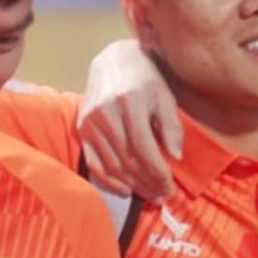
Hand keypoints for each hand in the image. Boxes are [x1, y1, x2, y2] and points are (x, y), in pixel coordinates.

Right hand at [77, 40, 181, 200]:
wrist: (113, 61)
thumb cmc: (145, 78)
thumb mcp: (165, 96)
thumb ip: (171, 125)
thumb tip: (175, 157)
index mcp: (129, 103)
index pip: (144, 148)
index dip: (158, 172)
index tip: (171, 187)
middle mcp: (106, 114)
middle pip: (128, 160)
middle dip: (148, 183)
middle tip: (163, 196)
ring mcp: (90, 123)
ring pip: (112, 165)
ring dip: (133, 185)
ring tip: (150, 195)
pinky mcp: (82, 129)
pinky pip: (94, 162)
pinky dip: (109, 181)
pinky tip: (125, 191)